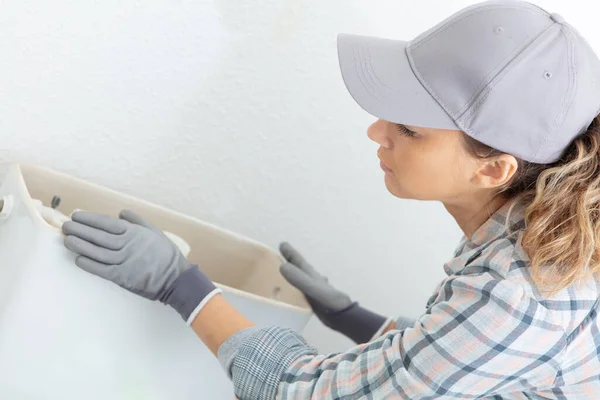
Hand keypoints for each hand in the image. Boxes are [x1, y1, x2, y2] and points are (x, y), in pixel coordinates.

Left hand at [62, 210, 220, 322]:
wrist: (175, 278)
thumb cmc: (165, 253)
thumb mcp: (155, 231)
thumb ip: (137, 220)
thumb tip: (121, 212)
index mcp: (134, 233)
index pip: (107, 223)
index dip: (90, 218)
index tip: (77, 215)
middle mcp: (127, 245)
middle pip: (98, 236)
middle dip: (80, 230)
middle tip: (66, 226)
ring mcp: (123, 261)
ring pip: (97, 252)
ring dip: (80, 245)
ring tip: (67, 240)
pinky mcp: (121, 277)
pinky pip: (101, 269)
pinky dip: (88, 264)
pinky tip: (78, 259)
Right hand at [279, 243, 387, 343]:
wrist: (341, 316)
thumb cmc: (328, 300)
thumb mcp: (312, 287)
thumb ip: (299, 278)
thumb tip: (282, 266)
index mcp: (310, 274)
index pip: (298, 260)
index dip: (290, 252)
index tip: (282, 244)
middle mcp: (311, 280)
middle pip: (298, 269)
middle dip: (289, 262)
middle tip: (277, 258)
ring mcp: (312, 290)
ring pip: (299, 280)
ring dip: (292, 276)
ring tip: (280, 276)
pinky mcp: (312, 301)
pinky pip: (299, 292)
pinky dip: (294, 290)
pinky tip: (289, 296)